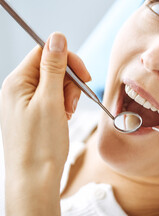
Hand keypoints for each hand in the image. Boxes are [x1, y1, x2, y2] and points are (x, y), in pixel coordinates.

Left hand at [0, 32, 90, 214]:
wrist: (35, 179)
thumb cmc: (40, 144)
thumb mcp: (50, 100)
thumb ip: (54, 67)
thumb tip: (56, 37)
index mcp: (17, 82)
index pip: (43, 53)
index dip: (67, 60)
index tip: (84, 75)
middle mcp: (19, 89)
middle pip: (51, 68)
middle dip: (69, 81)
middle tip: (72, 101)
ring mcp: (27, 102)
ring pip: (55, 84)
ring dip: (68, 94)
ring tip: (67, 113)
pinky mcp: (35, 113)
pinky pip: (54, 98)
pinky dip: (64, 105)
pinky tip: (64, 117)